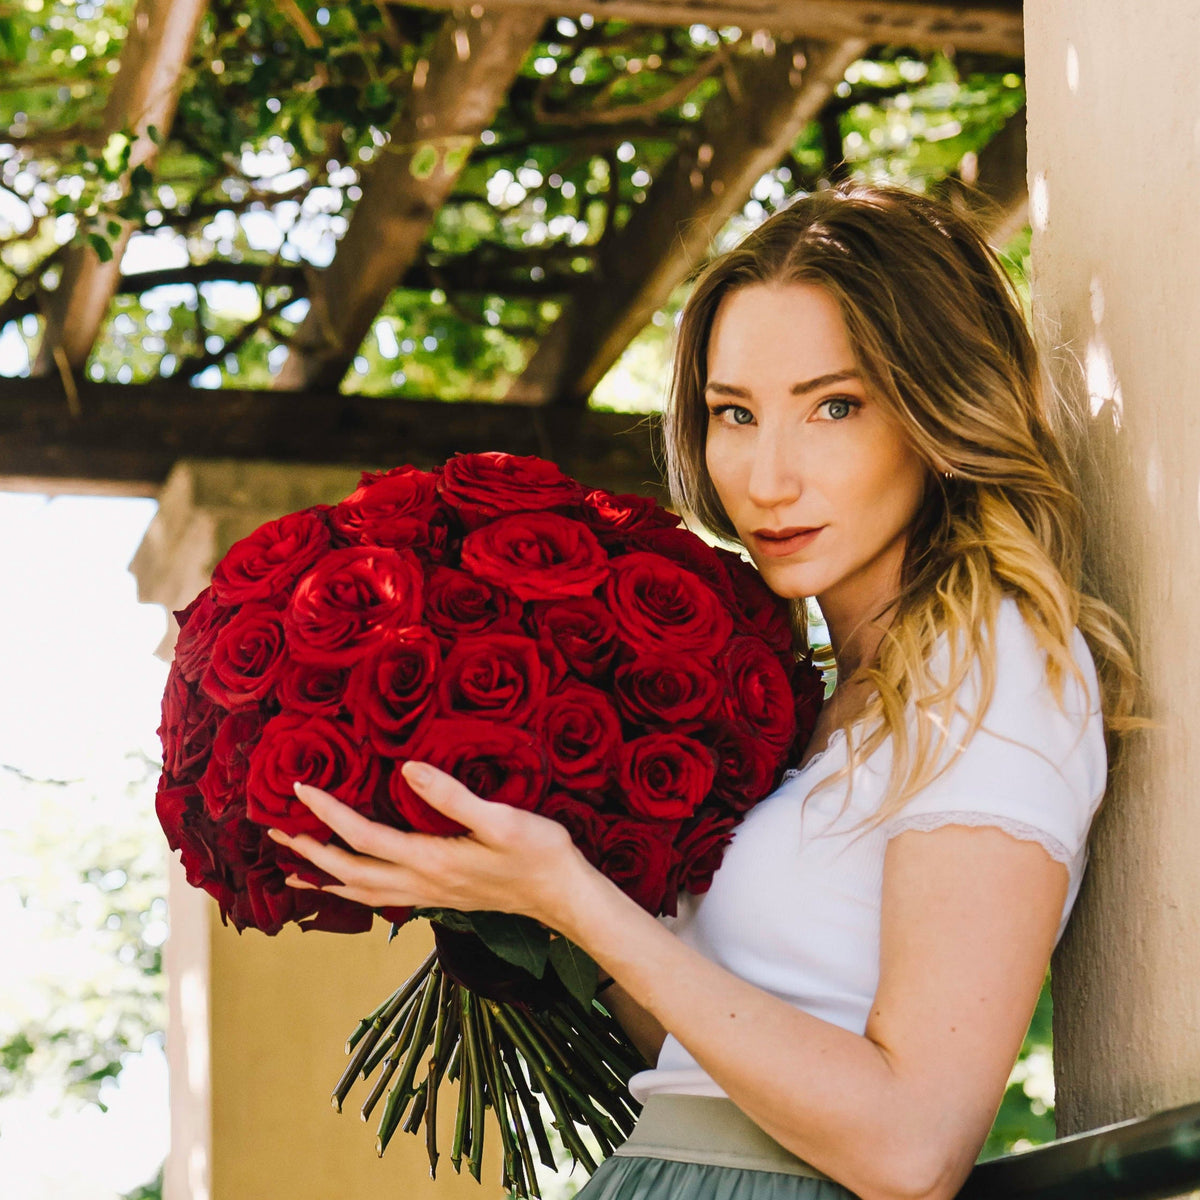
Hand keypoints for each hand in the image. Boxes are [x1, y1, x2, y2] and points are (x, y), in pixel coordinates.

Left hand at [266, 761, 587, 927]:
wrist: (561, 896)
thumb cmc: (538, 853)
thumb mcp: (501, 819)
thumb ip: (452, 796)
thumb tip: (407, 770)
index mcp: (430, 860)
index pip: (362, 835)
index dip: (326, 812)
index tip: (299, 788)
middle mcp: (421, 883)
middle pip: (348, 871)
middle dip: (308, 852)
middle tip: (274, 834)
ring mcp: (429, 894)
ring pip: (360, 891)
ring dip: (324, 877)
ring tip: (292, 872)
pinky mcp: (439, 896)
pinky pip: (380, 897)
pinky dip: (353, 890)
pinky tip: (351, 884)